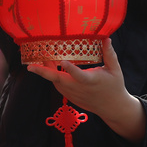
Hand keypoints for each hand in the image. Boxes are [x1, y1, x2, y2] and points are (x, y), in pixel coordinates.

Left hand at [27, 39, 146, 141]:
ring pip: (56, 83)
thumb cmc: (115, 86)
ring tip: (40, 60)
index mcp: (91, 81)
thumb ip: (109, 54)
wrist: (112, 108)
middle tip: (31, 66)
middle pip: (59, 81)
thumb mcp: (115, 69)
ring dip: (47, 73)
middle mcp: (79, 89)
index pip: (79, 75)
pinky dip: (53, 78)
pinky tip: (49, 68)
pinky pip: (59, 87)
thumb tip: (106, 38)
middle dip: (44, 73)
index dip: (70, 69)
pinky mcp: (71, 98)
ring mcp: (73, 94)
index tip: (63, 62)